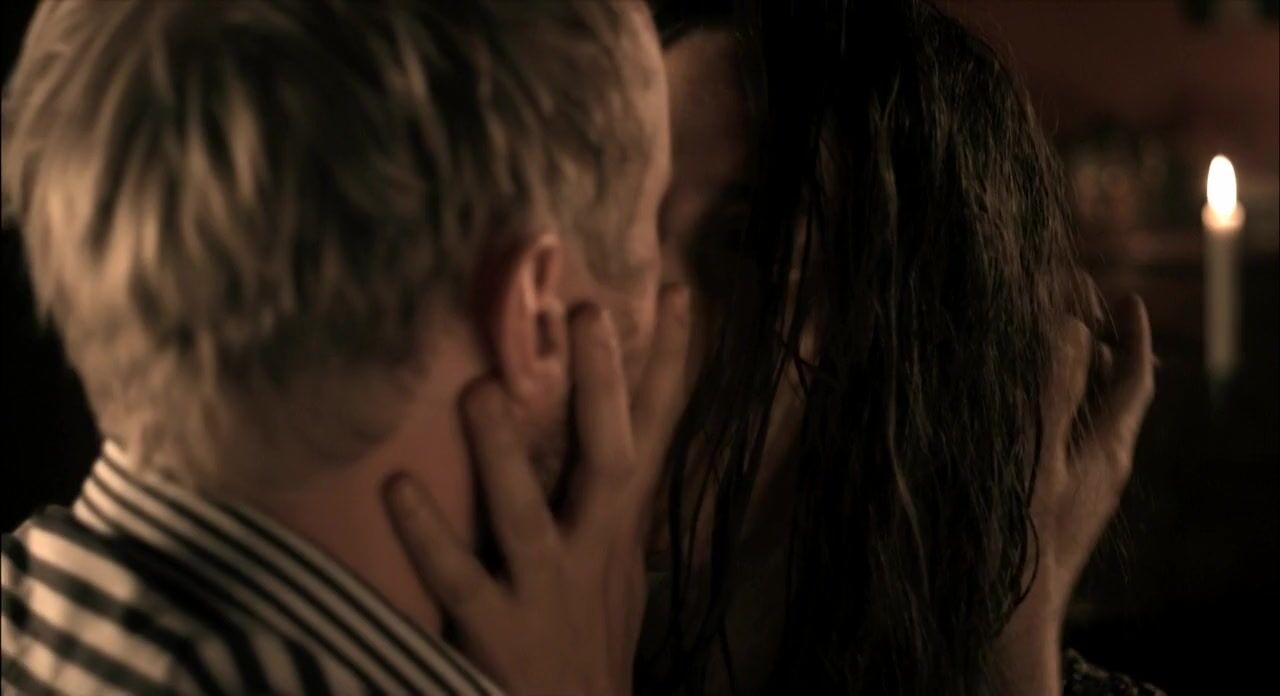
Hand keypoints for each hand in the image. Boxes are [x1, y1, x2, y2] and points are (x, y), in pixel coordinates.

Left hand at [384, 286, 690, 695]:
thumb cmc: (592, 643)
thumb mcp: (619, 572)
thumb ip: (610, 505)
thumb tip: (609, 433)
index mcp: (622, 528)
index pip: (657, 434)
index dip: (670, 365)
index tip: (677, 294)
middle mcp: (595, 552)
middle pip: (608, 460)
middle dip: (605, 388)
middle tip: (588, 314)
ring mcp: (548, 592)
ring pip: (528, 517)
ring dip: (503, 455)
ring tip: (479, 390)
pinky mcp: (497, 632)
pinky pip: (459, 578)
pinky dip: (430, 535)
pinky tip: (399, 487)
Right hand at [998, 294, 1155, 693]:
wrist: (1008, 613)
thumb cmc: (1018, 531)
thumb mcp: (1037, 448)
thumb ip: (1053, 386)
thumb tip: (1071, 326)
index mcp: (1108, 448)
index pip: (1134, 379)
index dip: (1133, 334)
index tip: (1127, 299)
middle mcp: (1103, 467)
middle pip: (1116, 397)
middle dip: (1103, 352)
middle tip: (1078, 318)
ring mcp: (1082, 490)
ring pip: (1090, 421)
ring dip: (1076, 381)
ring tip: (1047, 356)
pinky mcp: (1057, 506)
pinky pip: (1067, 444)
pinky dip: (1054, 412)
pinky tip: (1021, 415)